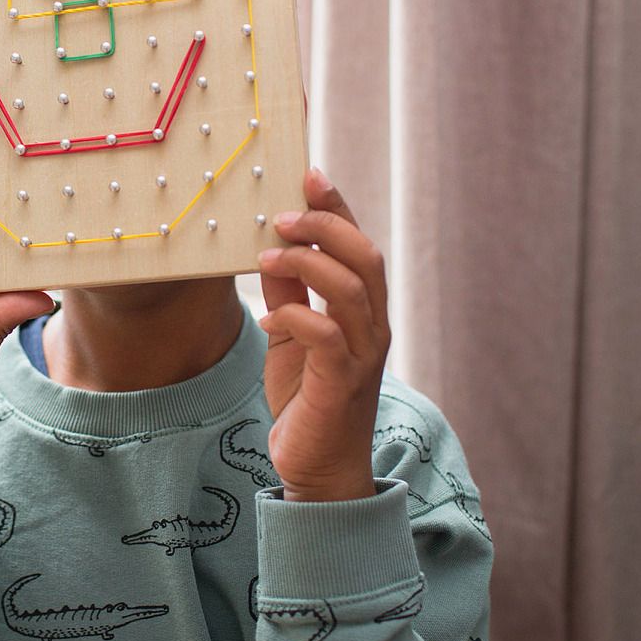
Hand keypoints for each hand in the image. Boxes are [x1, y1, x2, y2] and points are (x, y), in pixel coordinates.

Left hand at [258, 168, 390, 501]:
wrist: (319, 468)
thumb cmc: (306, 396)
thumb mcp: (290, 336)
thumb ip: (287, 294)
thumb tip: (270, 249)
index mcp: (362, 310)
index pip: (357, 246)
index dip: (337, 208)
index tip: (308, 173)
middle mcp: (373, 326)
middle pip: (364, 258)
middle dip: (324, 227)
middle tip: (281, 214)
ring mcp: (363, 355)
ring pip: (351, 291)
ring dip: (308, 264)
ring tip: (267, 257)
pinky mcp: (342, 384)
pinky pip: (326, 337)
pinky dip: (296, 317)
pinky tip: (269, 319)